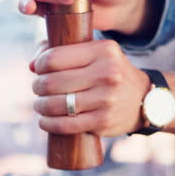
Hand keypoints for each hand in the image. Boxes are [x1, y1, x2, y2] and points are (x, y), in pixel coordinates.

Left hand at [31, 40, 149, 136]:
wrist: (142, 99)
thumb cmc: (108, 73)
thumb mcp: (95, 54)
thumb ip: (63, 52)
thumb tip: (32, 66)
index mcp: (103, 51)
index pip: (54, 58)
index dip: (40, 65)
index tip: (39, 70)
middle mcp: (107, 73)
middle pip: (52, 82)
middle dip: (38, 87)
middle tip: (38, 89)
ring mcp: (106, 99)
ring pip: (55, 105)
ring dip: (40, 106)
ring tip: (40, 104)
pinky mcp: (103, 121)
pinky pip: (64, 125)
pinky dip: (48, 123)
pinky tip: (45, 120)